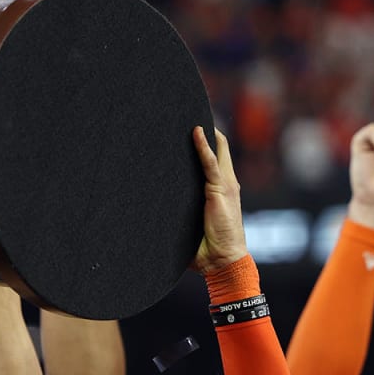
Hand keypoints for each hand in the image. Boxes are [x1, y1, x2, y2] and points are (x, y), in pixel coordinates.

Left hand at [192, 126, 245, 272]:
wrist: (223, 261)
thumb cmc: (206, 249)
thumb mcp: (191, 227)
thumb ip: (178, 217)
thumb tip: (148, 219)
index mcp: (219, 191)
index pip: (215, 159)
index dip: (206, 142)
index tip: (190, 128)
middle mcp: (225, 183)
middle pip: (219, 148)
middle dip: (208, 130)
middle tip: (187, 113)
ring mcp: (225, 184)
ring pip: (217, 149)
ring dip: (205, 132)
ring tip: (190, 114)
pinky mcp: (221, 189)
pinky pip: (211, 162)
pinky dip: (203, 146)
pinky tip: (195, 131)